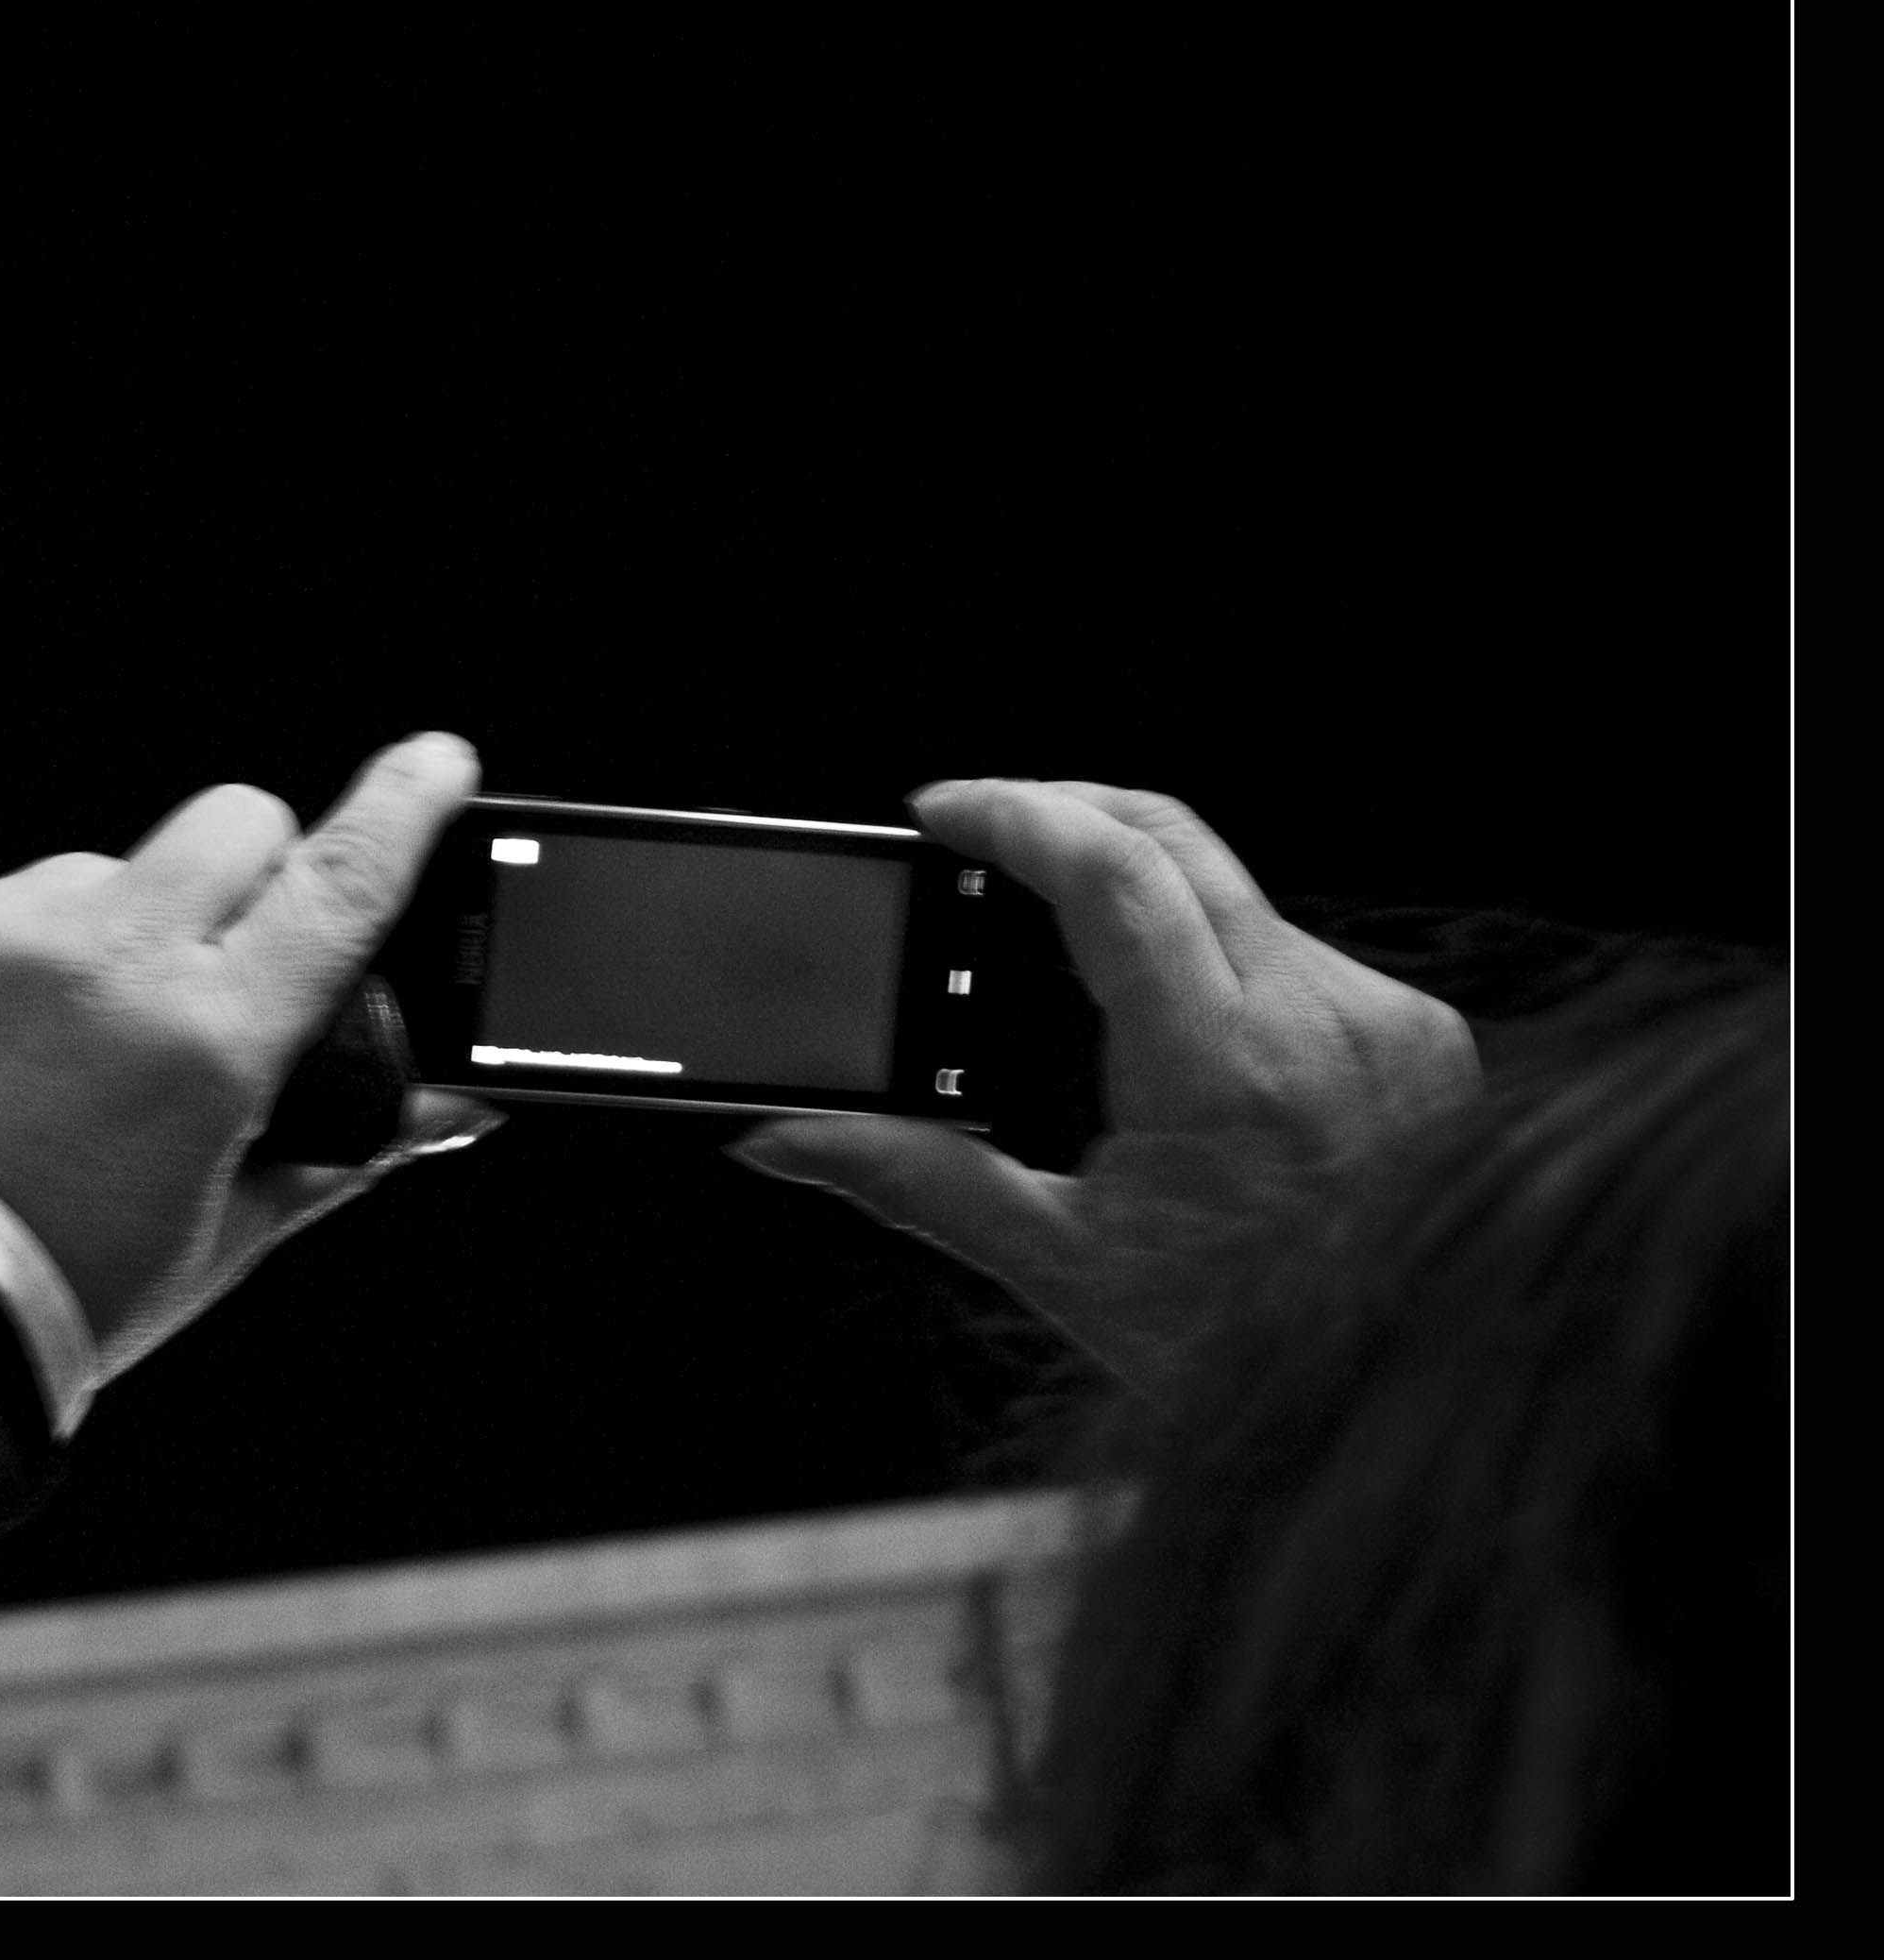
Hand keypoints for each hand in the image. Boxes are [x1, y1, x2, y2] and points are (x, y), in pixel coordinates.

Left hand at [0, 732, 480, 1380]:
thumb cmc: (47, 1293)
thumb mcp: (218, 1239)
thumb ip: (345, 1154)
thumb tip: (447, 1114)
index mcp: (204, 1040)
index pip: (338, 883)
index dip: (401, 807)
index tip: (435, 759)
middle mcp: (103, 959)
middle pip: (232, 822)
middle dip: (249, 871)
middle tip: (217, 963)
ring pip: (100, 869)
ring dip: (108, 934)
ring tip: (57, 1054)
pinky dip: (2, 959)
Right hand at [730, 778, 1480, 1390]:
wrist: (1406, 1401)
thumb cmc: (1251, 1353)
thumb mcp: (1059, 1266)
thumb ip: (913, 1179)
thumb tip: (788, 1140)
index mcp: (1221, 1068)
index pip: (1112, 871)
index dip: (1013, 814)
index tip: (944, 812)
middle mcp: (1319, 1021)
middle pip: (1174, 838)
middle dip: (1063, 811)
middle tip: (984, 834)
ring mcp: (1384, 1022)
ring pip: (1240, 895)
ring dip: (1147, 898)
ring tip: (1072, 957)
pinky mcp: (1423, 1039)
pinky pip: (1303, 952)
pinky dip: (1227, 963)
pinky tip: (1185, 1026)